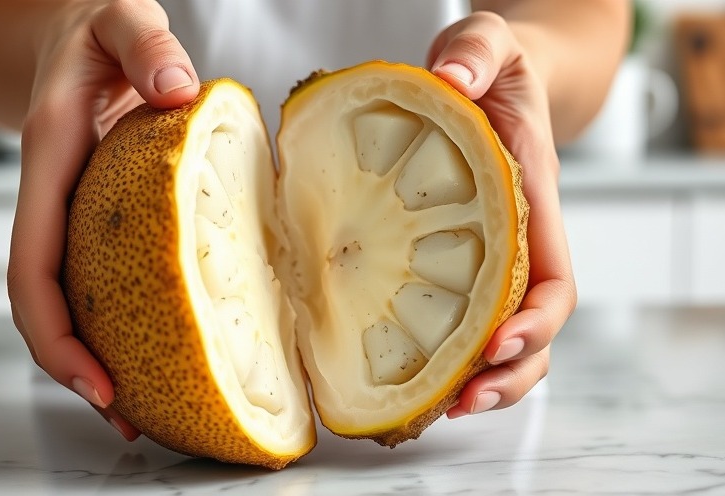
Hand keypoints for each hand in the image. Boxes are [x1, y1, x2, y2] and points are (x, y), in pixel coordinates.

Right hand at [7, 0, 198, 438]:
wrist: (83, 31)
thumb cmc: (101, 30)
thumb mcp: (124, 20)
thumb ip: (147, 44)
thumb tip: (179, 90)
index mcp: (53, 162)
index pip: (32, 265)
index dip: (54, 332)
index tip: (95, 379)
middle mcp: (55, 199)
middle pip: (44, 304)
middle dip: (74, 367)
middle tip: (128, 417)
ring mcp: (74, 214)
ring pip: (69, 300)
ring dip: (96, 356)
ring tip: (145, 407)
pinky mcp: (99, 218)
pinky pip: (100, 278)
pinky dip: (120, 320)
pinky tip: (160, 343)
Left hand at [426, 11, 577, 417]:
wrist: (487, 77)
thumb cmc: (493, 68)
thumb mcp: (489, 44)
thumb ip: (477, 52)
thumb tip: (451, 80)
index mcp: (531, 203)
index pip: (554, 281)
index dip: (536, 322)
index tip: (499, 343)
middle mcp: (517, 241)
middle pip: (536, 330)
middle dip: (510, 374)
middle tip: (463, 400)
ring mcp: (488, 256)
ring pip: (504, 338)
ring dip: (484, 381)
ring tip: (441, 408)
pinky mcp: (454, 260)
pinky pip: (462, 319)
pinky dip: (448, 355)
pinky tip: (414, 375)